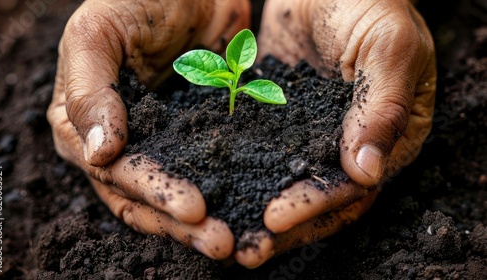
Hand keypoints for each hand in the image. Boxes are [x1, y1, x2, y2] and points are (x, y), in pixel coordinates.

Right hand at [47, 0, 249, 259]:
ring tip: (237, 240)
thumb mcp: (98, 33)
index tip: (193, 209)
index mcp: (83, 124)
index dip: (153, 193)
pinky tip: (250, 209)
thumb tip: (97, 153)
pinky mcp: (198, 135)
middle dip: (182, 223)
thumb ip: (89, 90)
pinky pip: (211, 169)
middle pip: (146, 197)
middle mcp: (121, 142)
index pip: (115, 174)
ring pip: (178, 191)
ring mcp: (162, 141)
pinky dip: (228, 191)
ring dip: (205, 221)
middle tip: (223, 242)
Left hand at [235, 0, 435, 266]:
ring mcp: (313, 133)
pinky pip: (261, 151)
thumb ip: (383, 107)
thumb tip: (367, 172)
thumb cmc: (372, 3)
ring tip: (223, 233)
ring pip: (285, 181)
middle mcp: (350, 144)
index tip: (277, 218)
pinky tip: (213, 188)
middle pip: (317, 198)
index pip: (351, 186)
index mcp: (389, 137)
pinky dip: (241, 172)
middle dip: (283, 227)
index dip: (314, 205)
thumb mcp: (389, 47)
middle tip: (246, 250)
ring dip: (257, 208)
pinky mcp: (281, 119)